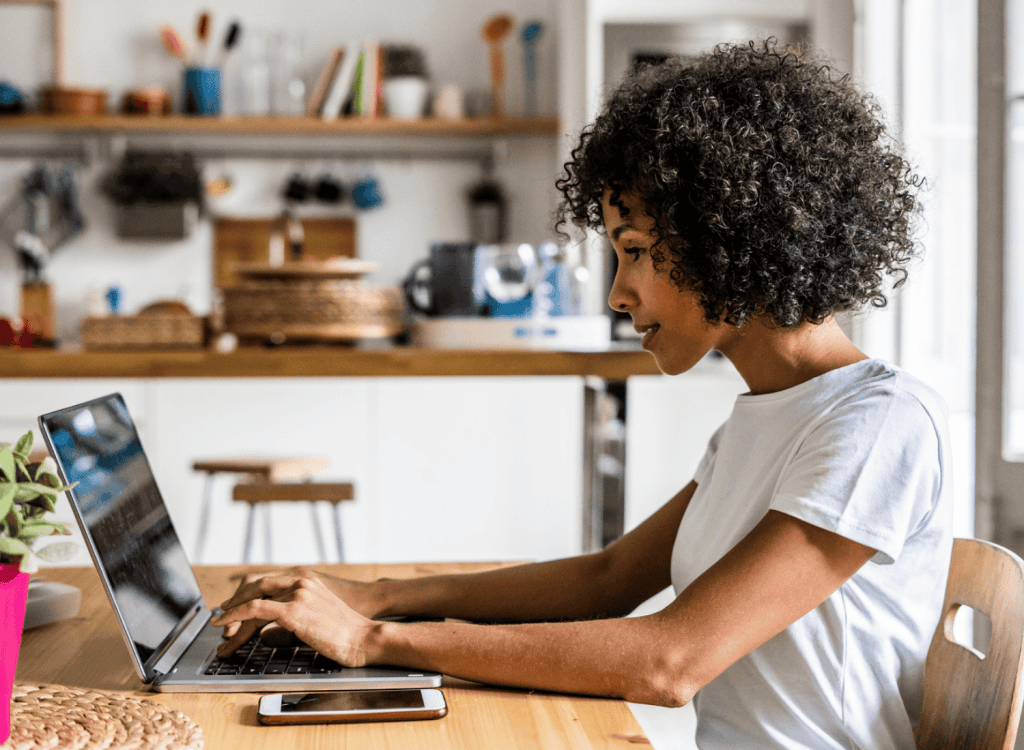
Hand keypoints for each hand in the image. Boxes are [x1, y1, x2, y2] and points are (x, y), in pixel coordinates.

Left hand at [211, 572, 377, 665]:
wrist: (364, 636)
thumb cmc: (346, 631)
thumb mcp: (319, 614)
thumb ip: (296, 613)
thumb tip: (269, 629)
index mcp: (306, 579)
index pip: (266, 579)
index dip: (246, 592)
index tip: (234, 605)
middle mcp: (300, 580)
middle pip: (255, 584)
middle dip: (235, 602)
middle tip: (222, 618)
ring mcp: (297, 593)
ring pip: (252, 599)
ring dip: (232, 616)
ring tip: (220, 631)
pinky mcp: (294, 611)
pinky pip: (255, 610)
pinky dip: (235, 617)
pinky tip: (226, 628)